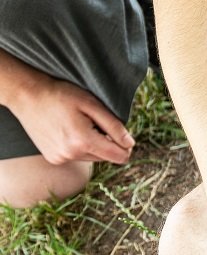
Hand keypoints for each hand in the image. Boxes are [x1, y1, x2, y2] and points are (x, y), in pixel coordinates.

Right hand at [7, 73, 134, 164]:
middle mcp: (71, 155)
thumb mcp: (92, 105)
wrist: (28, 97)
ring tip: (80, 125)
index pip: (119, 156)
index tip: (122, 132)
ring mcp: (60, 158)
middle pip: (107, 157)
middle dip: (109, 142)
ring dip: (94, 144)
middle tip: (95, 122)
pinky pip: (78, 156)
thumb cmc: (61, 96)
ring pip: (93, 157)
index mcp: (83, 141)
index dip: (126, 145)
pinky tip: (70, 130)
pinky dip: (80, 146)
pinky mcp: (54, 159)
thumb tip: (129, 144)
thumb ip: (114, 126)